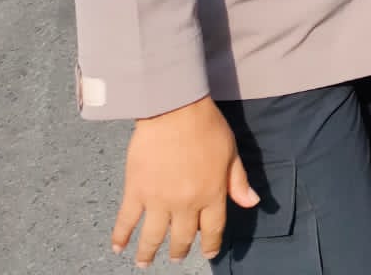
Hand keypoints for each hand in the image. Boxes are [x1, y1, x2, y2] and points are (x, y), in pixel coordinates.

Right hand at [112, 96, 256, 265]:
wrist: (175, 110)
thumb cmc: (207, 126)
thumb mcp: (231, 152)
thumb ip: (239, 181)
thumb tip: (252, 203)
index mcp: (212, 194)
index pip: (212, 229)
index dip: (210, 244)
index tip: (208, 254)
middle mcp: (185, 203)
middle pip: (181, 237)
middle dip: (179, 251)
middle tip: (175, 258)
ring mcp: (158, 199)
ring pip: (153, 236)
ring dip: (148, 253)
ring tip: (145, 263)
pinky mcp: (136, 190)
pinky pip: (127, 220)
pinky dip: (121, 236)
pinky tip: (118, 247)